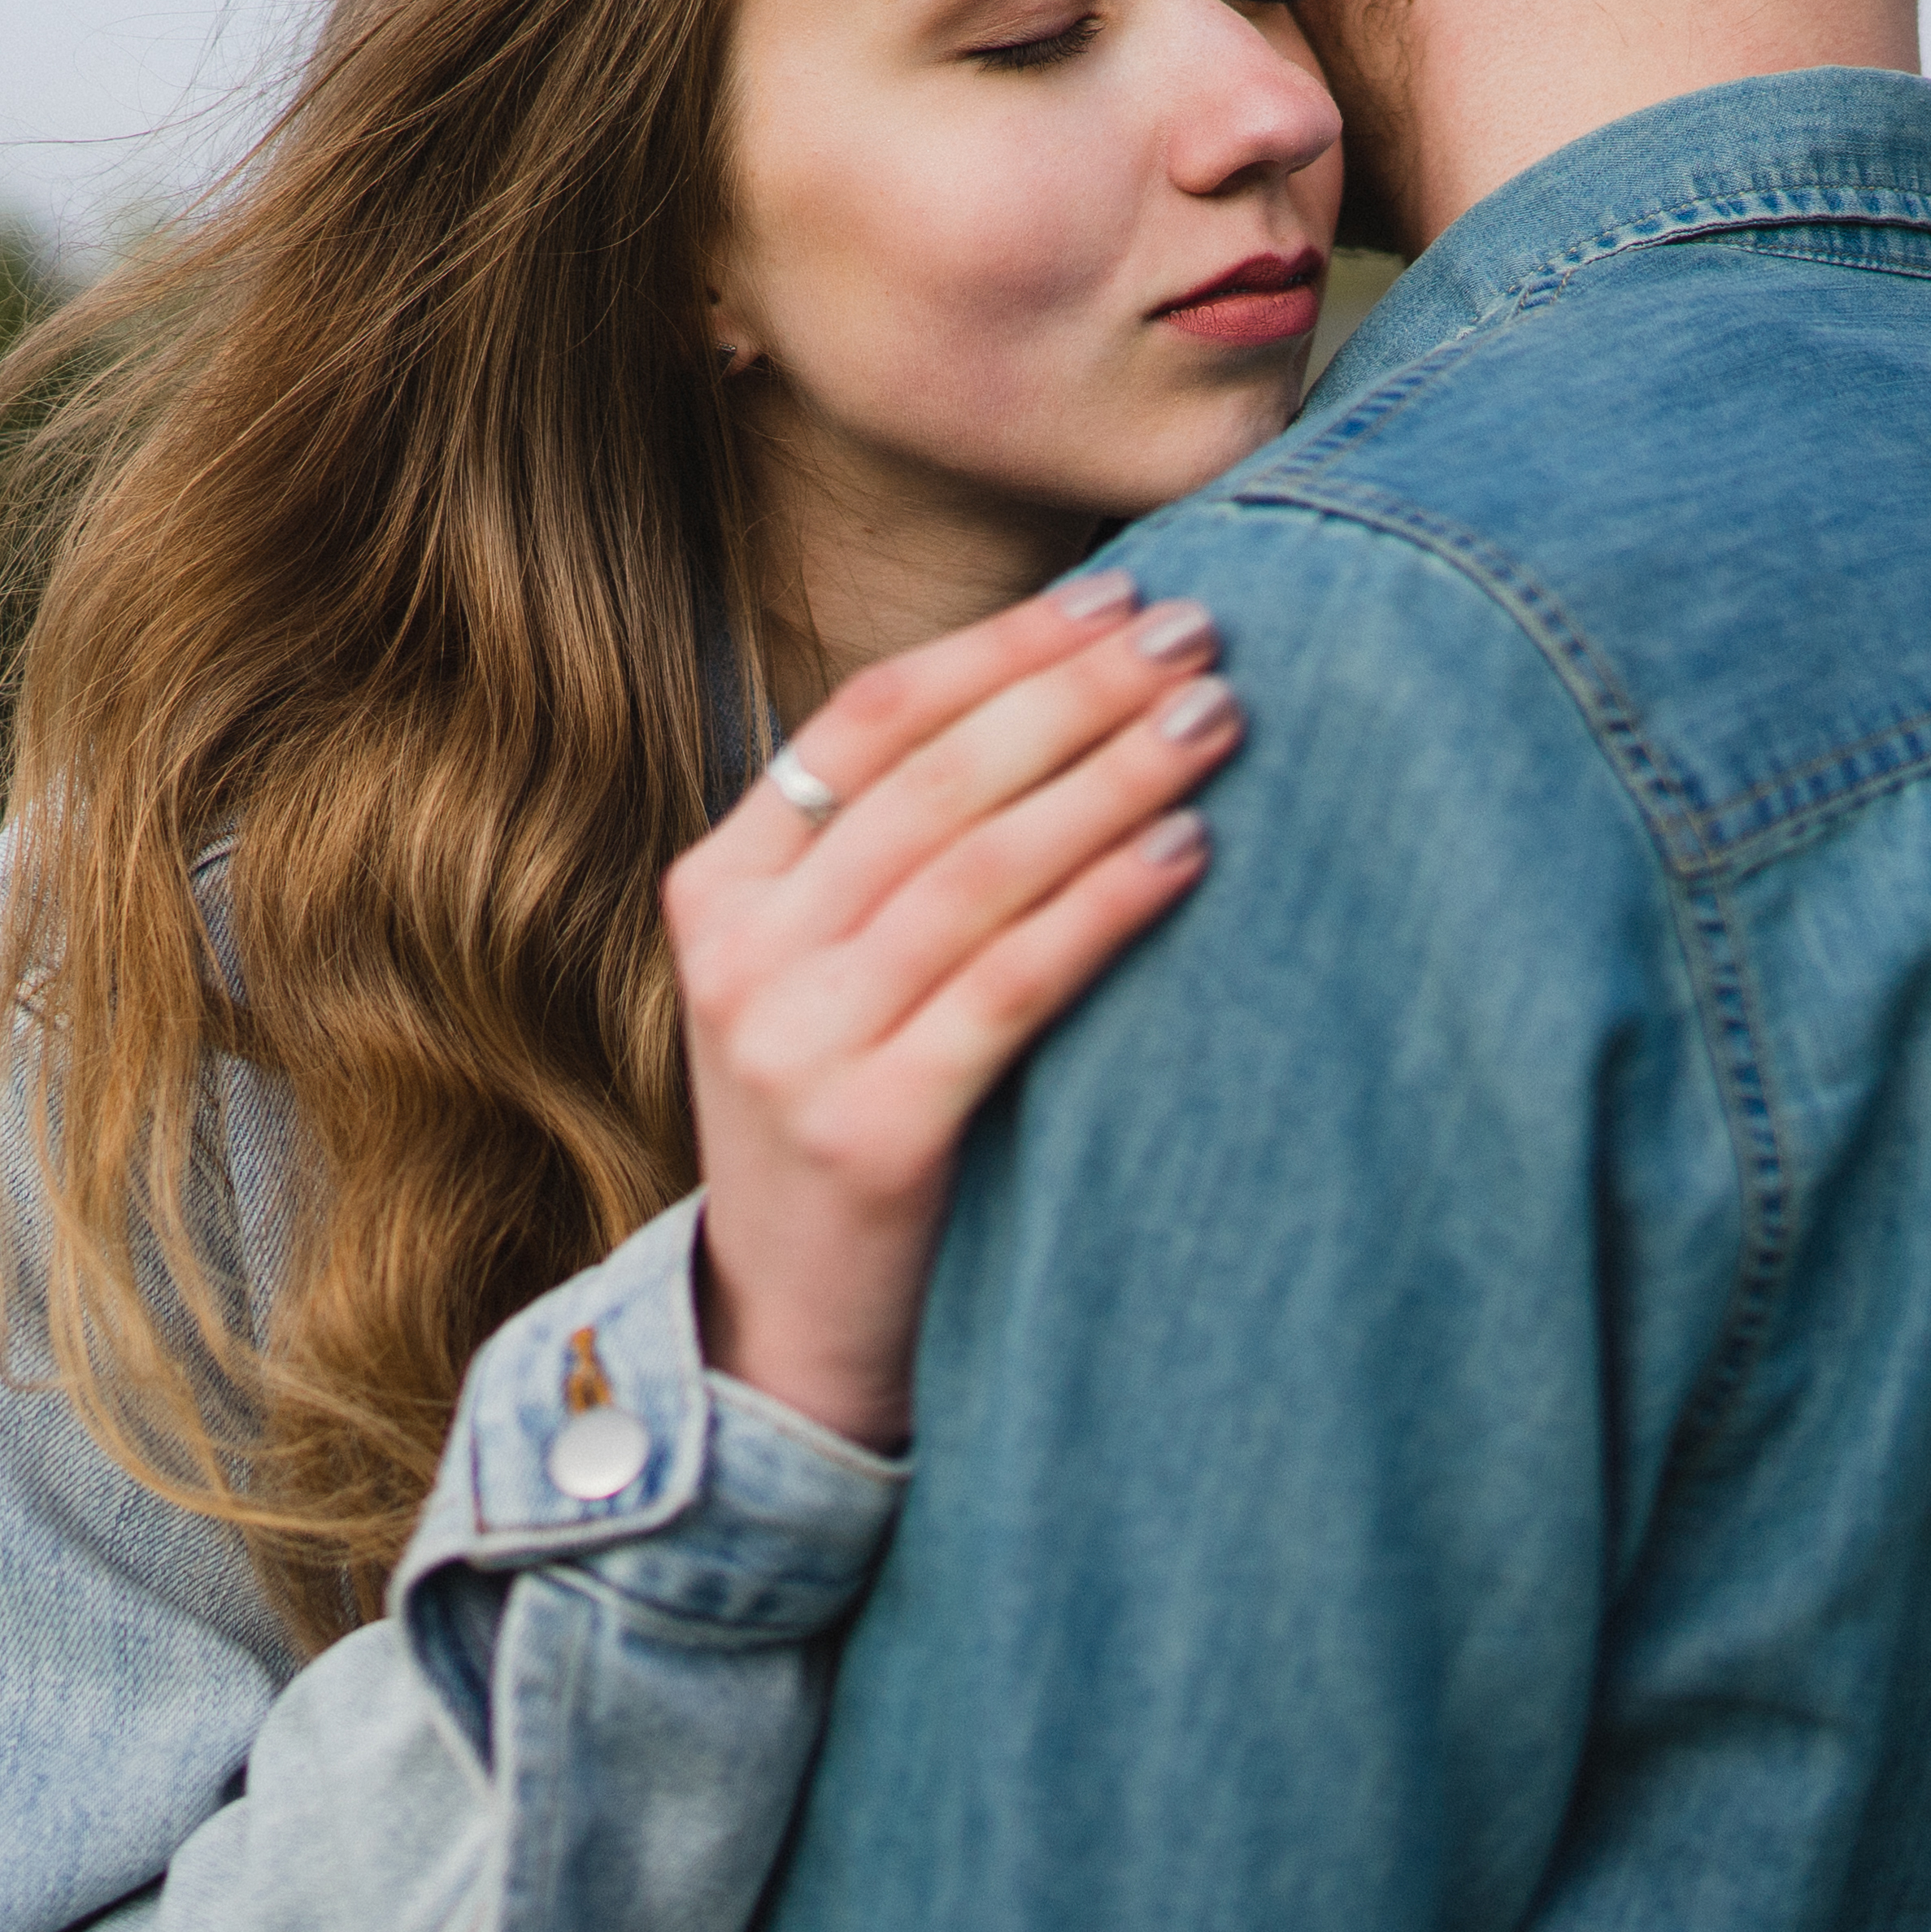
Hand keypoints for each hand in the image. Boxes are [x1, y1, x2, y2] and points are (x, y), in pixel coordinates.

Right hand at [660, 569, 1239, 1450]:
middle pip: (933, 782)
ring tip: (1215, 720)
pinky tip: (1185, 853)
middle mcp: (741, 955)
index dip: (998, 648)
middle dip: (1077, 693)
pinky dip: (1103, 907)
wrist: (788, 1335)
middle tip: (1196, 634)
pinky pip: (1009, 986)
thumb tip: (1062, 694)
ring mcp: (795, 1045)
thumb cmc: (844, 1116)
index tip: (1114, 596)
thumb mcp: (819, 973)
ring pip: (978, 870)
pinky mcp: (870, 1132)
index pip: (864, 722)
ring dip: (1110, 778)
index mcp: (716, 888)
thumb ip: (886, 856)